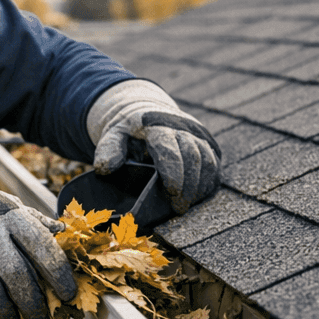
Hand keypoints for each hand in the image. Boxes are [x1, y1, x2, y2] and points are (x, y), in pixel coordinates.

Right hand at [0, 161, 77, 318]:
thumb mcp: (6, 208)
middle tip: (40, 315)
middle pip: (18, 277)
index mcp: (10, 218)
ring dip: (9, 316)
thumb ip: (35, 222)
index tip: (67, 295)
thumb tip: (64, 233)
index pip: (42, 247)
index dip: (59, 275)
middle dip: (33, 303)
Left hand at [87, 80, 221, 212]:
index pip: (169, 148)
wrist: (147, 110)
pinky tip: (197, 196)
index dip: (173, 172)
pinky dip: (208, 181)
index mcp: (155, 124)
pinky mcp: (206, 141)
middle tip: (178, 208)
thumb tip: (105, 169)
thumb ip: (107, 149)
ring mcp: (196, 133)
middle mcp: (180, 126)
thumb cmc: (128, 129)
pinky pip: (214, 163)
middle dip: (188, 185)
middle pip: (192, 156)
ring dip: (200, 185)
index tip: (172, 193)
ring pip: (207, 160)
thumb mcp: (112, 134)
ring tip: (187, 205)